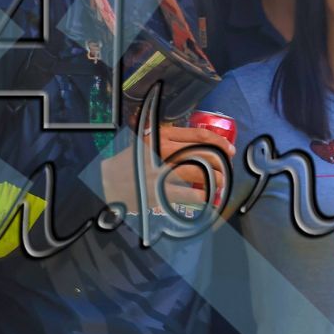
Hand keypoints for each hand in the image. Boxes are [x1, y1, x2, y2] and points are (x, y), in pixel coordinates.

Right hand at [100, 125, 229, 212]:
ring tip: (221, 184)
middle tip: (226, 169)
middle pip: (204, 153)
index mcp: (160, 136)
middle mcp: (162, 151)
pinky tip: (207, 198)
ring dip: (217, 179)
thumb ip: (170, 142)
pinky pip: (190, 194)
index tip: (229, 149)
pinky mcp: (158, 191)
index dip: (219, 142)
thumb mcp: (147, 144)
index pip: (198, 135)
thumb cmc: (129, 163)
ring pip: (201, 172)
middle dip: (222, 162)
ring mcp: (160, 172)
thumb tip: (201, 146)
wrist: (105, 182)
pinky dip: (203, 196)